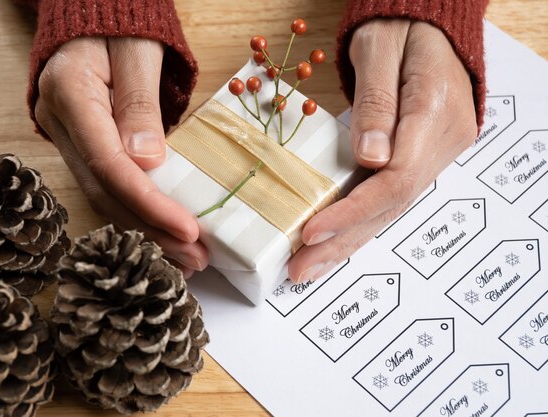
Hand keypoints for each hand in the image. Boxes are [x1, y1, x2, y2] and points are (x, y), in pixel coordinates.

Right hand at [34, 37, 207, 276]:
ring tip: (185, 257)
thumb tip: (149, 162)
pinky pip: (107, 188)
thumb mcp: (138, 53)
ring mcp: (66, 139)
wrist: (94, 19)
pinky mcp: (82, 148)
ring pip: (103, 198)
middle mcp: (60, 125)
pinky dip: (136, 215)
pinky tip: (161, 234)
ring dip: (145, 231)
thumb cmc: (118, 25)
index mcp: (69, 94)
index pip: (109, 164)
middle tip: (194, 258)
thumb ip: (140, 104)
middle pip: (104, 192)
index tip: (187, 229)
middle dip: (151, 230)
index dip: (148, 203)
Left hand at [288, 19, 477, 282]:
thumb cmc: (401, 30)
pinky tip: (335, 243)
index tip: (312, 232)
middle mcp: (440, 144)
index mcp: (433, 115)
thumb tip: (370, 158)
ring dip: (348, 241)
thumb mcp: (381, 51)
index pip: (393, 180)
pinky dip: (360, 222)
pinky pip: (389, 197)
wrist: (429, 28)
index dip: (351, 211)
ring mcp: (434, 155)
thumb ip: (378, 102)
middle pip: (390, 205)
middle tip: (301, 268)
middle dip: (343, 240)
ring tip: (310, 268)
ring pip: (390, 208)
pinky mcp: (420, 158)